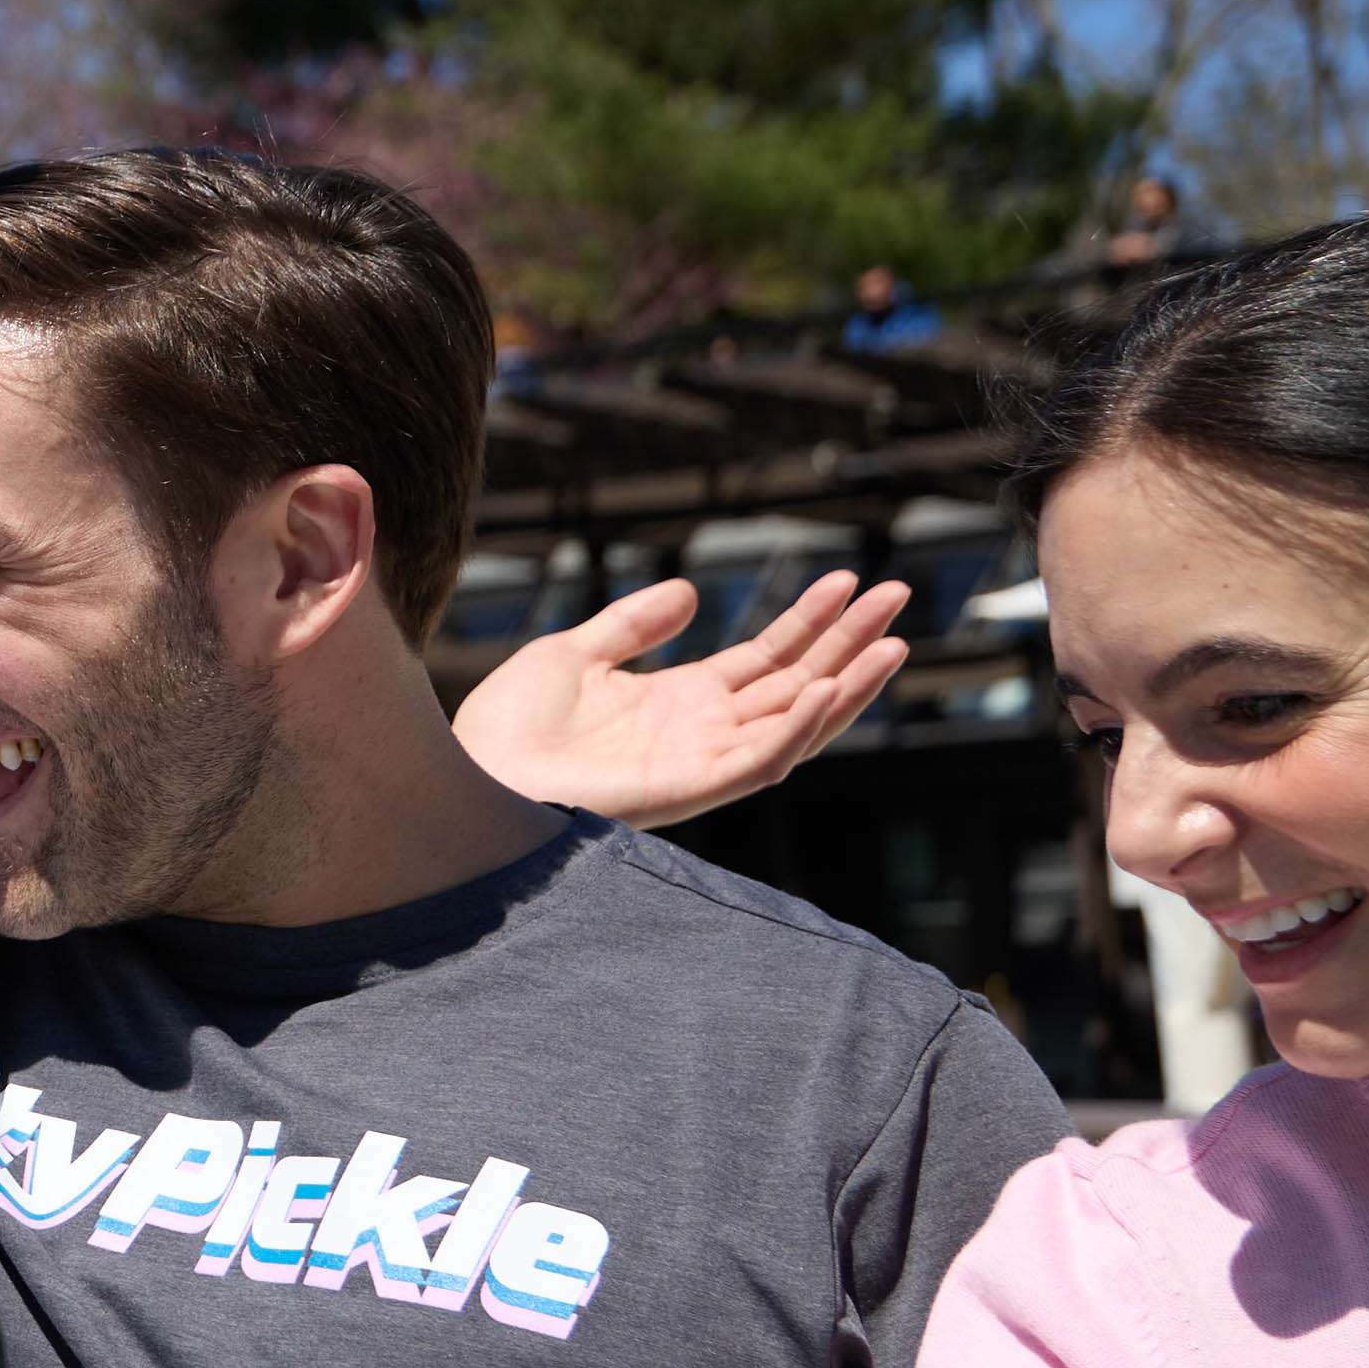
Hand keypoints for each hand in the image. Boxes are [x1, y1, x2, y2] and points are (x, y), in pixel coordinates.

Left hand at [451, 569, 906, 829]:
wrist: (469, 773)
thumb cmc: (506, 727)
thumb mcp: (573, 653)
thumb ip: (633, 624)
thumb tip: (690, 590)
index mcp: (680, 700)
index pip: (765, 658)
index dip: (807, 620)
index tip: (847, 578)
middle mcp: (702, 732)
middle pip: (796, 683)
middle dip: (849, 642)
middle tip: (899, 594)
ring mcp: (700, 762)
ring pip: (795, 723)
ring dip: (846, 685)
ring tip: (892, 644)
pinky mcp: (688, 789)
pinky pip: (758, 761)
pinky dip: (796, 727)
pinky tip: (827, 690)